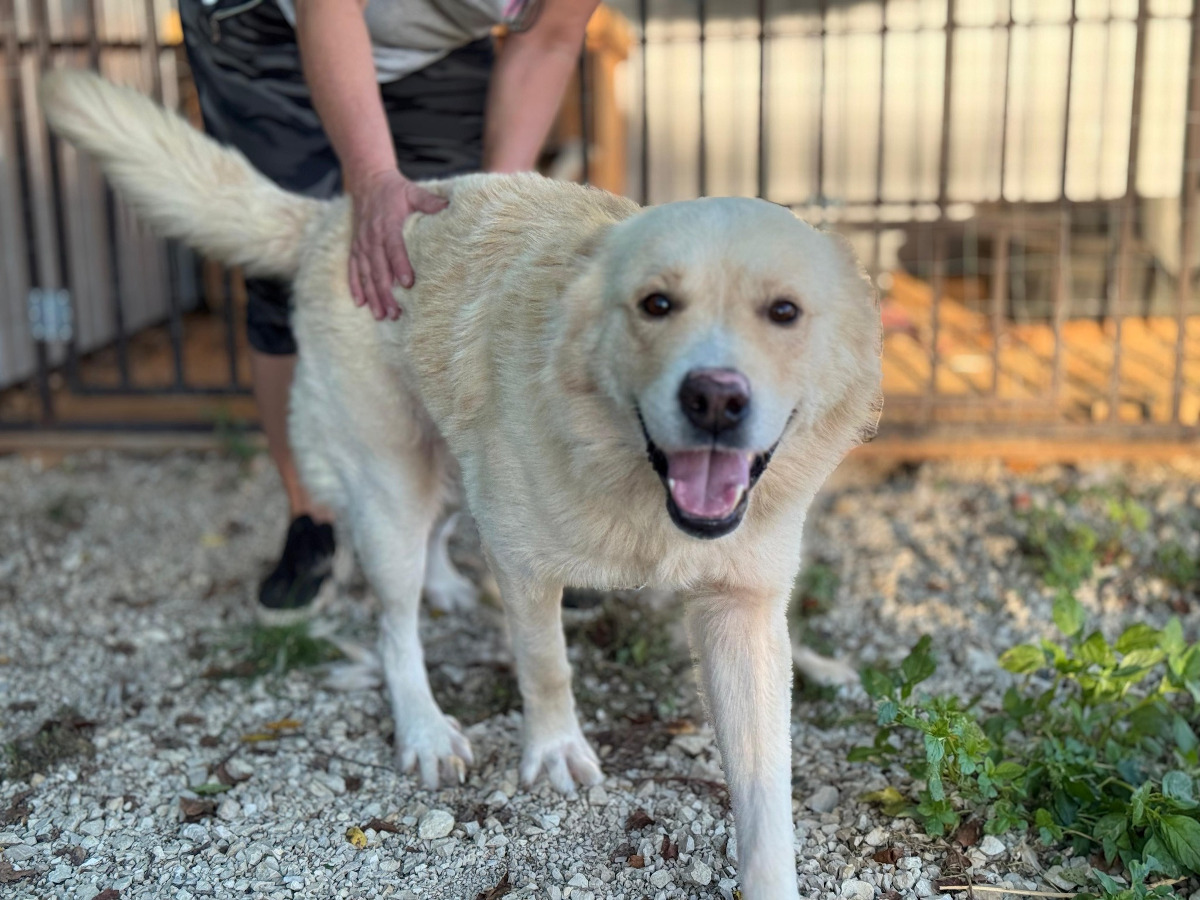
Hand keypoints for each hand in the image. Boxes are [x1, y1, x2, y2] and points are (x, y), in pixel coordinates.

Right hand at [347, 169, 447, 319]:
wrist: (367, 181)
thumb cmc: (395, 190)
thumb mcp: (413, 192)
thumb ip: (430, 202)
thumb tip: (449, 207)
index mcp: (388, 224)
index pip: (394, 247)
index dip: (400, 265)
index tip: (408, 284)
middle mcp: (372, 236)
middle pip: (379, 267)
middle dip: (386, 292)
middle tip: (396, 312)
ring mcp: (362, 243)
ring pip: (365, 273)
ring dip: (373, 295)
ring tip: (381, 315)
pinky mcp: (355, 246)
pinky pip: (353, 268)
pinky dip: (355, 286)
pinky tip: (360, 303)